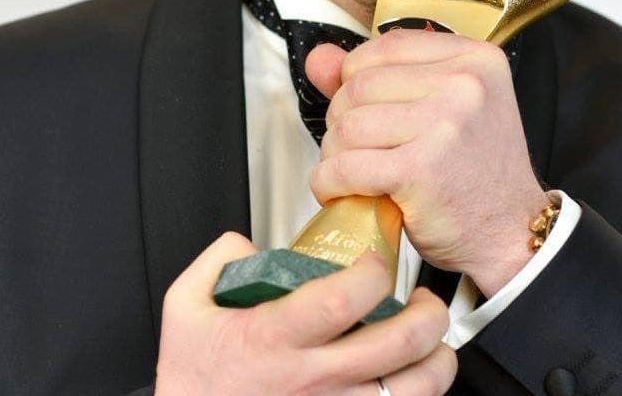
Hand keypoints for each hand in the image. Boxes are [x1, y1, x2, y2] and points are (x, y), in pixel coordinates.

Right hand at [155, 232, 456, 395]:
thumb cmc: (193, 380)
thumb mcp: (184, 306)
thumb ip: (220, 259)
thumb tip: (252, 241)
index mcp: (276, 337)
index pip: (344, 299)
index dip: (374, 273)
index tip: (375, 262)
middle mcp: (311, 378)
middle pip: (397, 344)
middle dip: (427, 313)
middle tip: (423, 299)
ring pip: (412, 391)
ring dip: (437, 360)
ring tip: (431, 341)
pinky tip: (412, 379)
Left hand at [307, 30, 547, 297]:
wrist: (510, 231)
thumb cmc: (474, 169)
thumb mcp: (443, 106)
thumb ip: (380, 75)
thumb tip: (318, 59)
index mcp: (474, 57)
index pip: (386, 46)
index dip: (358, 77)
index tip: (364, 107)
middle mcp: (464, 83)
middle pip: (360, 84)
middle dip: (343, 119)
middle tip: (356, 148)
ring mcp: (445, 124)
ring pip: (349, 124)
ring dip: (335, 153)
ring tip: (351, 170)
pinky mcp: (421, 169)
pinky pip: (346, 166)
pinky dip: (329, 182)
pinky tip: (339, 191)